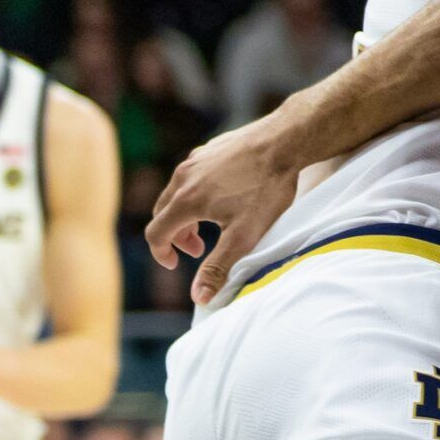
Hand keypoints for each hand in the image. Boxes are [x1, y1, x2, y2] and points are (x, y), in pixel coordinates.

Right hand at [144, 115, 299, 304]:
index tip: (176, 264)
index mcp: (185, 201)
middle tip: (200, 248)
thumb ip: (218, 266)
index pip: (155, 234)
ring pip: (176, 192)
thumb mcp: (244, 235)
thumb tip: (198, 297)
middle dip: (176, 236)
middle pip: (163, 213)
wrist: (284, 142)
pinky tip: (223, 197)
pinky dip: (196, 193)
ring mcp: (195, 160)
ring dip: (186, 214)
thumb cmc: (266, 189)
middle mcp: (183, 177)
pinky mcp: (209, 150)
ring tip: (211, 224)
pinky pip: (191, 176)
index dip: (161, 254)